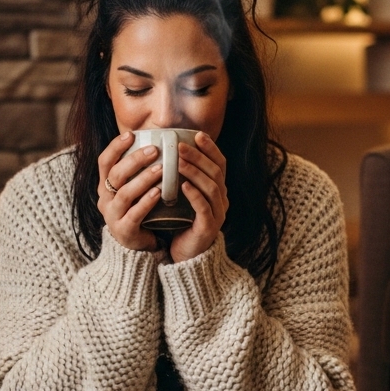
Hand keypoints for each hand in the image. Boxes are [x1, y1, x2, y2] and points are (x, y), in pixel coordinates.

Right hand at [97, 132, 162, 251]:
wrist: (138, 245)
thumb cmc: (139, 210)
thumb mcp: (134, 189)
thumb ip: (138, 171)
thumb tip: (156, 141)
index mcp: (105, 186)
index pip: (104, 162)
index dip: (115, 147)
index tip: (131, 135)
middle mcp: (105, 199)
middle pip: (115, 175)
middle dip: (134, 160)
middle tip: (154, 150)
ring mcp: (112, 216)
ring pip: (125, 193)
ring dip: (143, 179)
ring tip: (161, 169)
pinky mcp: (124, 231)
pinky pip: (134, 214)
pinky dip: (147, 201)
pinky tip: (159, 192)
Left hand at [169, 132, 227, 262]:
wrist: (186, 255)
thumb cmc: (181, 223)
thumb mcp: (183, 197)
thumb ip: (181, 177)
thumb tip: (168, 152)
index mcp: (218, 191)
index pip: (220, 164)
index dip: (211, 149)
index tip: (197, 135)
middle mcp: (222, 200)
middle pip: (215, 172)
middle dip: (199, 156)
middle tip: (181, 146)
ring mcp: (218, 214)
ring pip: (211, 187)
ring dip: (195, 172)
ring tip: (179, 162)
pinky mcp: (209, 227)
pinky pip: (204, 207)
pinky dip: (194, 194)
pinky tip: (183, 185)